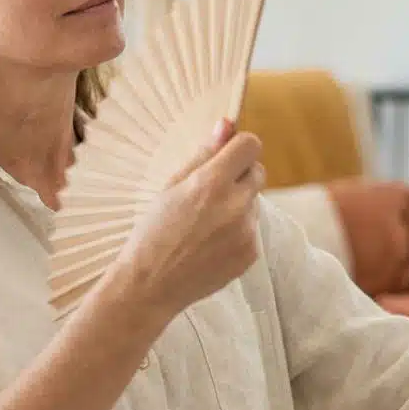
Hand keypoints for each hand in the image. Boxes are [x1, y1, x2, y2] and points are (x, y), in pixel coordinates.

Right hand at [113, 118, 265, 320]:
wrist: (151, 285)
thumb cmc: (152, 232)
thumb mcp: (171, 186)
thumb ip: (203, 155)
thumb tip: (227, 124)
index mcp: (211, 183)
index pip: (250, 145)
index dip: (237, 147)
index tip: (225, 156)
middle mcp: (235, 205)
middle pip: (257, 171)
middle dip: (239, 175)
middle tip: (210, 192)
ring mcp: (247, 231)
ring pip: (254, 201)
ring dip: (237, 204)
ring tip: (204, 224)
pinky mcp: (252, 253)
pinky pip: (252, 228)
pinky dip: (237, 230)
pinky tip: (210, 242)